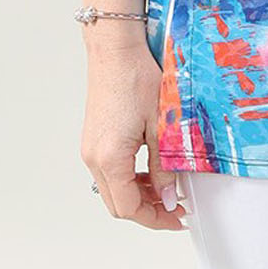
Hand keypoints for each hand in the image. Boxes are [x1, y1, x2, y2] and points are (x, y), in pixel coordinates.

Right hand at [80, 37, 186, 229]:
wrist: (114, 50)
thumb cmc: (136, 78)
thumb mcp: (160, 125)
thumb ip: (164, 165)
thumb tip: (168, 196)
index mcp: (110, 158)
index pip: (129, 208)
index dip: (155, 218)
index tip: (177, 218)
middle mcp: (94, 158)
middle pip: (118, 204)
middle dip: (147, 211)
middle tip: (175, 208)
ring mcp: (90, 149)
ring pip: (113, 189)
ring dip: (139, 195)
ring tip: (166, 187)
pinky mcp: (93, 139)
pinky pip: (109, 172)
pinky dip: (130, 178)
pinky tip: (150, 169)